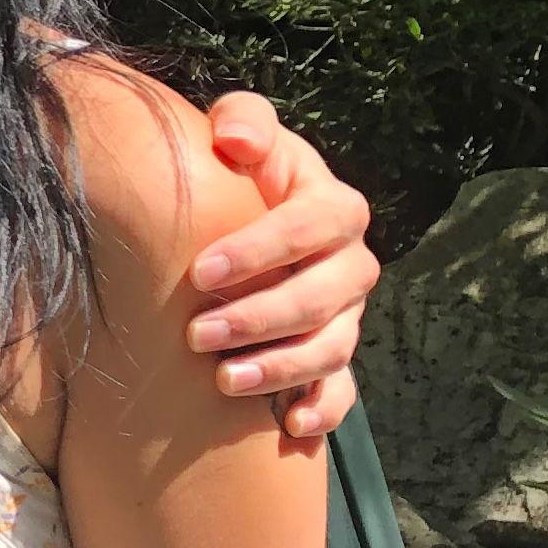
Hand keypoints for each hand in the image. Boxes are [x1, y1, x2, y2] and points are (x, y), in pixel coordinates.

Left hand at [187, 93, 376, 451]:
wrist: (245, 220)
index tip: (200, 273)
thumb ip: (244, 121)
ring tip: (225, 382)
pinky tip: (292, 426)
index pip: (310, 228)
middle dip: (260, 319)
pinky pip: (343, 390)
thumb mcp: (243, 136)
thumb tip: (235, 139)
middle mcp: (351, 264)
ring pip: (331, 349)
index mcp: (334, 208)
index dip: (260, 251)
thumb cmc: (240, 175)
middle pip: (321, 298)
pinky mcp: (335, 356)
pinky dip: (323, 409)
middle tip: (197, 336)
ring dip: (281, 369)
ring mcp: (347, 315)